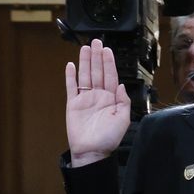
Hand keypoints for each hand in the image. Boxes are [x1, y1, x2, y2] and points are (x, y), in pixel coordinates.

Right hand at [65, 40, 131, 166]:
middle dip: (97, 57)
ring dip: (85, 62)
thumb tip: (121, 85)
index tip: (107, 50)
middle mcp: (98, 96)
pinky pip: (71, 87)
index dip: (109, 63)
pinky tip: (71, 65)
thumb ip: (123, 101)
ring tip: (85, 48)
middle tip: (96, 42)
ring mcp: (85, 99)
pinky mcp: (73, 104)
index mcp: (111, 99)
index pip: (111, 76)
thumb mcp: (123, 119)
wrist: (92, 152)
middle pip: (97, 72)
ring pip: (85, 76)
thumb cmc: (108, 139)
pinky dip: (70, 76)